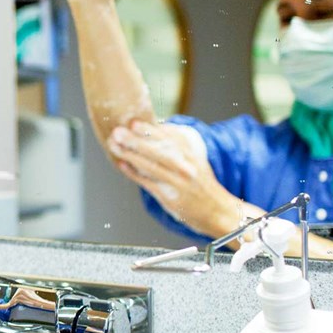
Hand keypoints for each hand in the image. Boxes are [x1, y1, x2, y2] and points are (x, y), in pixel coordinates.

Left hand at [107, 121, 239, 237]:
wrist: (218, 211)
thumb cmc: (201, 184)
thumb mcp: (195, 161)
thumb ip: (178, 147)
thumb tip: (157, 128)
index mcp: (192, 155)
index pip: (169, 139)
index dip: (150, 130)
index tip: (134, 122)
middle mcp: (185, 167)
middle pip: (158, 151)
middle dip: (136, 140)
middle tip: (118, 131)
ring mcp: (178, 182)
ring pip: (151, 166)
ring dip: (130, 155)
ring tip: (115, 146)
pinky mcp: (170, 197)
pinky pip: (149, 183)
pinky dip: (134, 174)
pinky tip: (122, 165)